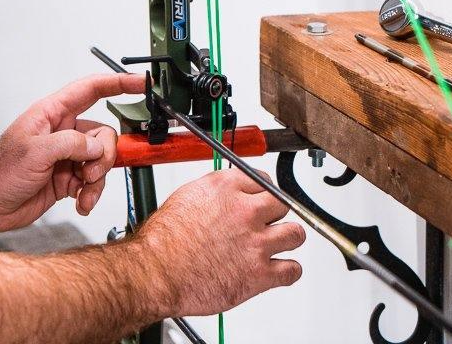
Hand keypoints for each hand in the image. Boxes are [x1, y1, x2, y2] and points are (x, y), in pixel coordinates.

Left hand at [0, 73, 148, 232]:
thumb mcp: (35, 152)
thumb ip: (71, 144)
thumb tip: (98, 147)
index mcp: (51, 114)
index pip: (90, 90)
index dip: (117, 83)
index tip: (141, 83)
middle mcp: (61, 132)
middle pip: (103, 133)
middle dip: (103, 155)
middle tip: (88, 171)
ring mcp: (66, 156)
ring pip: (101, 160)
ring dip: (97, 179)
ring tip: (81, 190)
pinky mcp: (68, 178)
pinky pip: (94, 181)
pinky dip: (91, 193)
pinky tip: (80, 202)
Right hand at [136, 168, 305, 317]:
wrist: (156, 272)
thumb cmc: (163, 241)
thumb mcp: (185, 198)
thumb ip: (214, 195)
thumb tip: (226, 197)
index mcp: (225, 188)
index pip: (262, 179)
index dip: (261, 192)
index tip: (260, 199)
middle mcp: (244, 211)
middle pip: (282, 204)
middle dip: (275, 214)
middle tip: (266, 223)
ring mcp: (256, 242)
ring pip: (295, 234)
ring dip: (286, 240)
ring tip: (275, 245)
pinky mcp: (260, 274)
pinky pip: (292, 270)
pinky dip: (287, 271)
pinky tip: (277, 270)